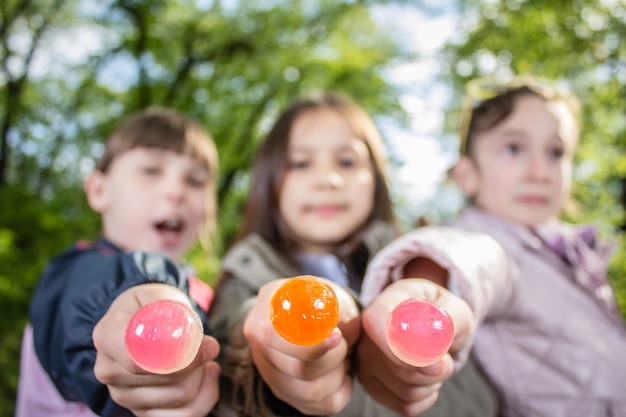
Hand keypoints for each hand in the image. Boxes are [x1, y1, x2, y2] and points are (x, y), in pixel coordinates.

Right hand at [93, 283, 219, 416]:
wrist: (141, 319)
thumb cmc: (153, 306)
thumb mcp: (162, 296)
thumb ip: (181, 318)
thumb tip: (207, 347)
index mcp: (107, 336)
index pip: (138, 361)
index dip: (177, 358)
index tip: (203, 345)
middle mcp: (108, 371)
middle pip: (167, 381)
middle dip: (197, 363)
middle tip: (207, 345)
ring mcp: (123, 395)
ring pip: (180, 399)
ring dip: (202, 377)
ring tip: (205, 356)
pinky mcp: (141, 411)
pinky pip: (183, 416)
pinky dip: (204, 397)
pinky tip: (207, 376)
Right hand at [243, 278, 359, 414]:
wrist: (315, 313)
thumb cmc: (320, 301)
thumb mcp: (325, 292)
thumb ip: (327, 305)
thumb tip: (331, 325)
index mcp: (264, 318)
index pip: (279, 341)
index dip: (312, 344)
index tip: (337, 336)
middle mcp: (260, 350)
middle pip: (299, 370)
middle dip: (334, 358)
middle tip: (344, 342)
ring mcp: (271, 376)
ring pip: (311, 393)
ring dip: (338, 374)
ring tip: (343, 356)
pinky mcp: (286, 394)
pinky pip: (320, 406)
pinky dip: (341, 390)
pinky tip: (342, 372)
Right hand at [358, 279, 473, 415]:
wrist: (432, 327)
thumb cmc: (441, 315)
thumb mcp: (455, 309)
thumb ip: (447, 322)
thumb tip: (434, 351)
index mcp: (384, 303)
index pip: (375, 323)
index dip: (403, 348)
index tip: (436, 364)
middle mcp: (366, 333)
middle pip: (399, 367)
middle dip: (434, 370)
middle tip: (445, 357)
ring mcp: (365, 362)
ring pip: (406, 391)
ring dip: (432, 383)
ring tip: (433, 363)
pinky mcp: (371, 386)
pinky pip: (406, 405)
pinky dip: (426, 396)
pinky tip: (425, 378)